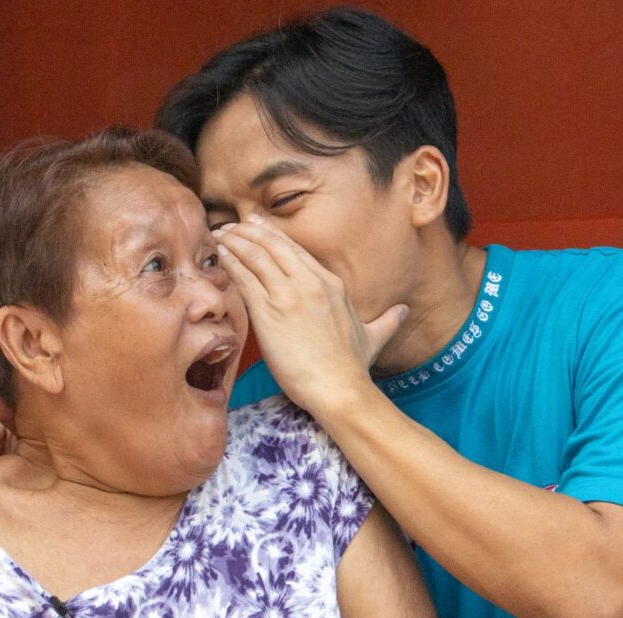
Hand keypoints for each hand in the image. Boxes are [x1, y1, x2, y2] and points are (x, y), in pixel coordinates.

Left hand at [215, 219, 406, 414]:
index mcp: (331, 283)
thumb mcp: (374, 337)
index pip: (296, 250)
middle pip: (274, 245)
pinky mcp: (270, 312)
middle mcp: (310, 282)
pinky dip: (230, 263)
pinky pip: (245, 278)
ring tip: (219, 236)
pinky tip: (220, 256)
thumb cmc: (352, 368)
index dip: (274, 236)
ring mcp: (289, 295)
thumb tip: (403, 311)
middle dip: (249, 231)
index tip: (257, 226)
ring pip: (256, 256)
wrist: (339, 389)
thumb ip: (387, 320)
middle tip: (230, 225)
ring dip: (235, 242)